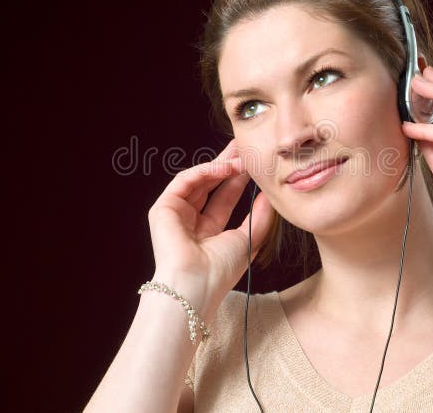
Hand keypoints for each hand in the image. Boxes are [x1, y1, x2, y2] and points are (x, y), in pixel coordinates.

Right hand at [147, 139, 274, 307]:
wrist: (196, 285)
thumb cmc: (220, 271)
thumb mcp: (249, 240)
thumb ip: (261, 216)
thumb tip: (269, 194)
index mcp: (208, 232)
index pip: (224, 198)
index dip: (239, 180)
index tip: (254, 165)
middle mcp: (190, 222)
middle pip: (210, 185)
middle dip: (227, 165)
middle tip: (243, 147)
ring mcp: (175, 214)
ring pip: (198, 180)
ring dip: (219, 165)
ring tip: (240, 157)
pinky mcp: (163, 209)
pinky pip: (184, 181)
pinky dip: (204, 171)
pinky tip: (224, 167)